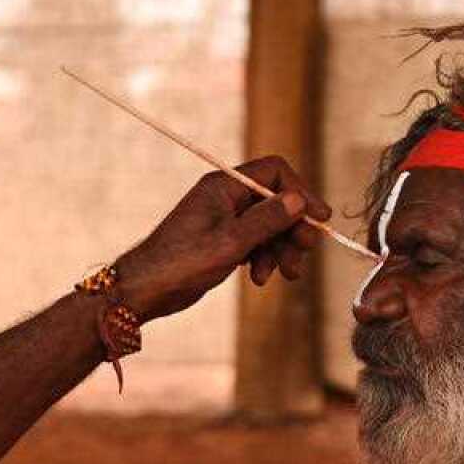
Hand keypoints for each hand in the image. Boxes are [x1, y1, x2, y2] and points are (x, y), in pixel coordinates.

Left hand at [114, 155, 331, 322]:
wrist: (145, 290)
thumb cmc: (181, 263)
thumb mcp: (231, 243)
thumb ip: (267, 220)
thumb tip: (298, 200)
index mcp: (224, 186)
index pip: (274, 173)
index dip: (300, 193)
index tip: (319, 219)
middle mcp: (225, 197)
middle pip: (275, 202)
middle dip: (293, 228)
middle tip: (304, 252)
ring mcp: (223, 220)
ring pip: (267, 226)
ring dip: (280, 249)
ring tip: (286, 275)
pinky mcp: (221, 241)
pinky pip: (254, 243)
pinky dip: (263, 259)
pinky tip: (259, 278)